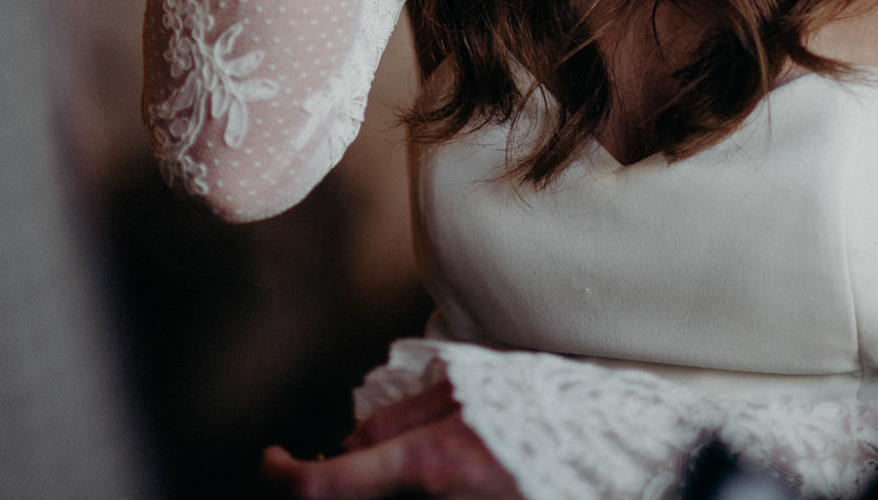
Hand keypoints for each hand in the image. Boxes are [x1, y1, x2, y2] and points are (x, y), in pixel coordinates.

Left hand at [259, 381, 521, 498]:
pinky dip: (391, 497)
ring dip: (358, 492)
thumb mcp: (464, 387)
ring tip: (369, 467)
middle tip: (310, 466)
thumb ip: (398, 418)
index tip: (270, 461)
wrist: (607, 447)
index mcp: (429, 464)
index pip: (325, 489)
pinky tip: (401, 478)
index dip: (282, 479)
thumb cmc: (539, 406)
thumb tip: (347, 447)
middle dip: (319, 488)